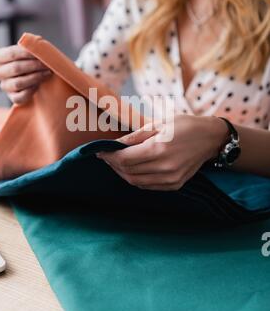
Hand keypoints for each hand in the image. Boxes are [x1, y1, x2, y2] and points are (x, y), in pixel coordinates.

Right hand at [0, 45, 51, 104]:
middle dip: (34, 66)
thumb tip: (37, 41)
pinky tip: (39, 85)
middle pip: (15, 68)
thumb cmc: (32, 59)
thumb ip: (32, 44)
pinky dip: (31, 91)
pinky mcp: (12, 98)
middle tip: (46, 64)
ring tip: (47, 73)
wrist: (36, 75)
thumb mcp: (30, 49)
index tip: (40, 53)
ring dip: (35, 77)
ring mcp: (4, 86)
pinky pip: (20, 97)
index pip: (11, 54)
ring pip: (18, 83)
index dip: (27, 53)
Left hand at [96, 115, 227, 190]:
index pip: (125, 159)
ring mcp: (170, 178)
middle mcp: (164, 167)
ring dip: (123, 173)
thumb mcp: (159, 123)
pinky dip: (136, 179)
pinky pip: (148, 186)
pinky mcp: (175, 185)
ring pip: (136, 182)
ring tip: (117, 163)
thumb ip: (135, 136)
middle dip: (113, 165)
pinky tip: (132, 169)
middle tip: (107, 156)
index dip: (109, 156)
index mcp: (159, 149)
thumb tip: (115, 145)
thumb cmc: (184, 125)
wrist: (211, 138)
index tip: (100, 151)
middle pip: (128, 172)